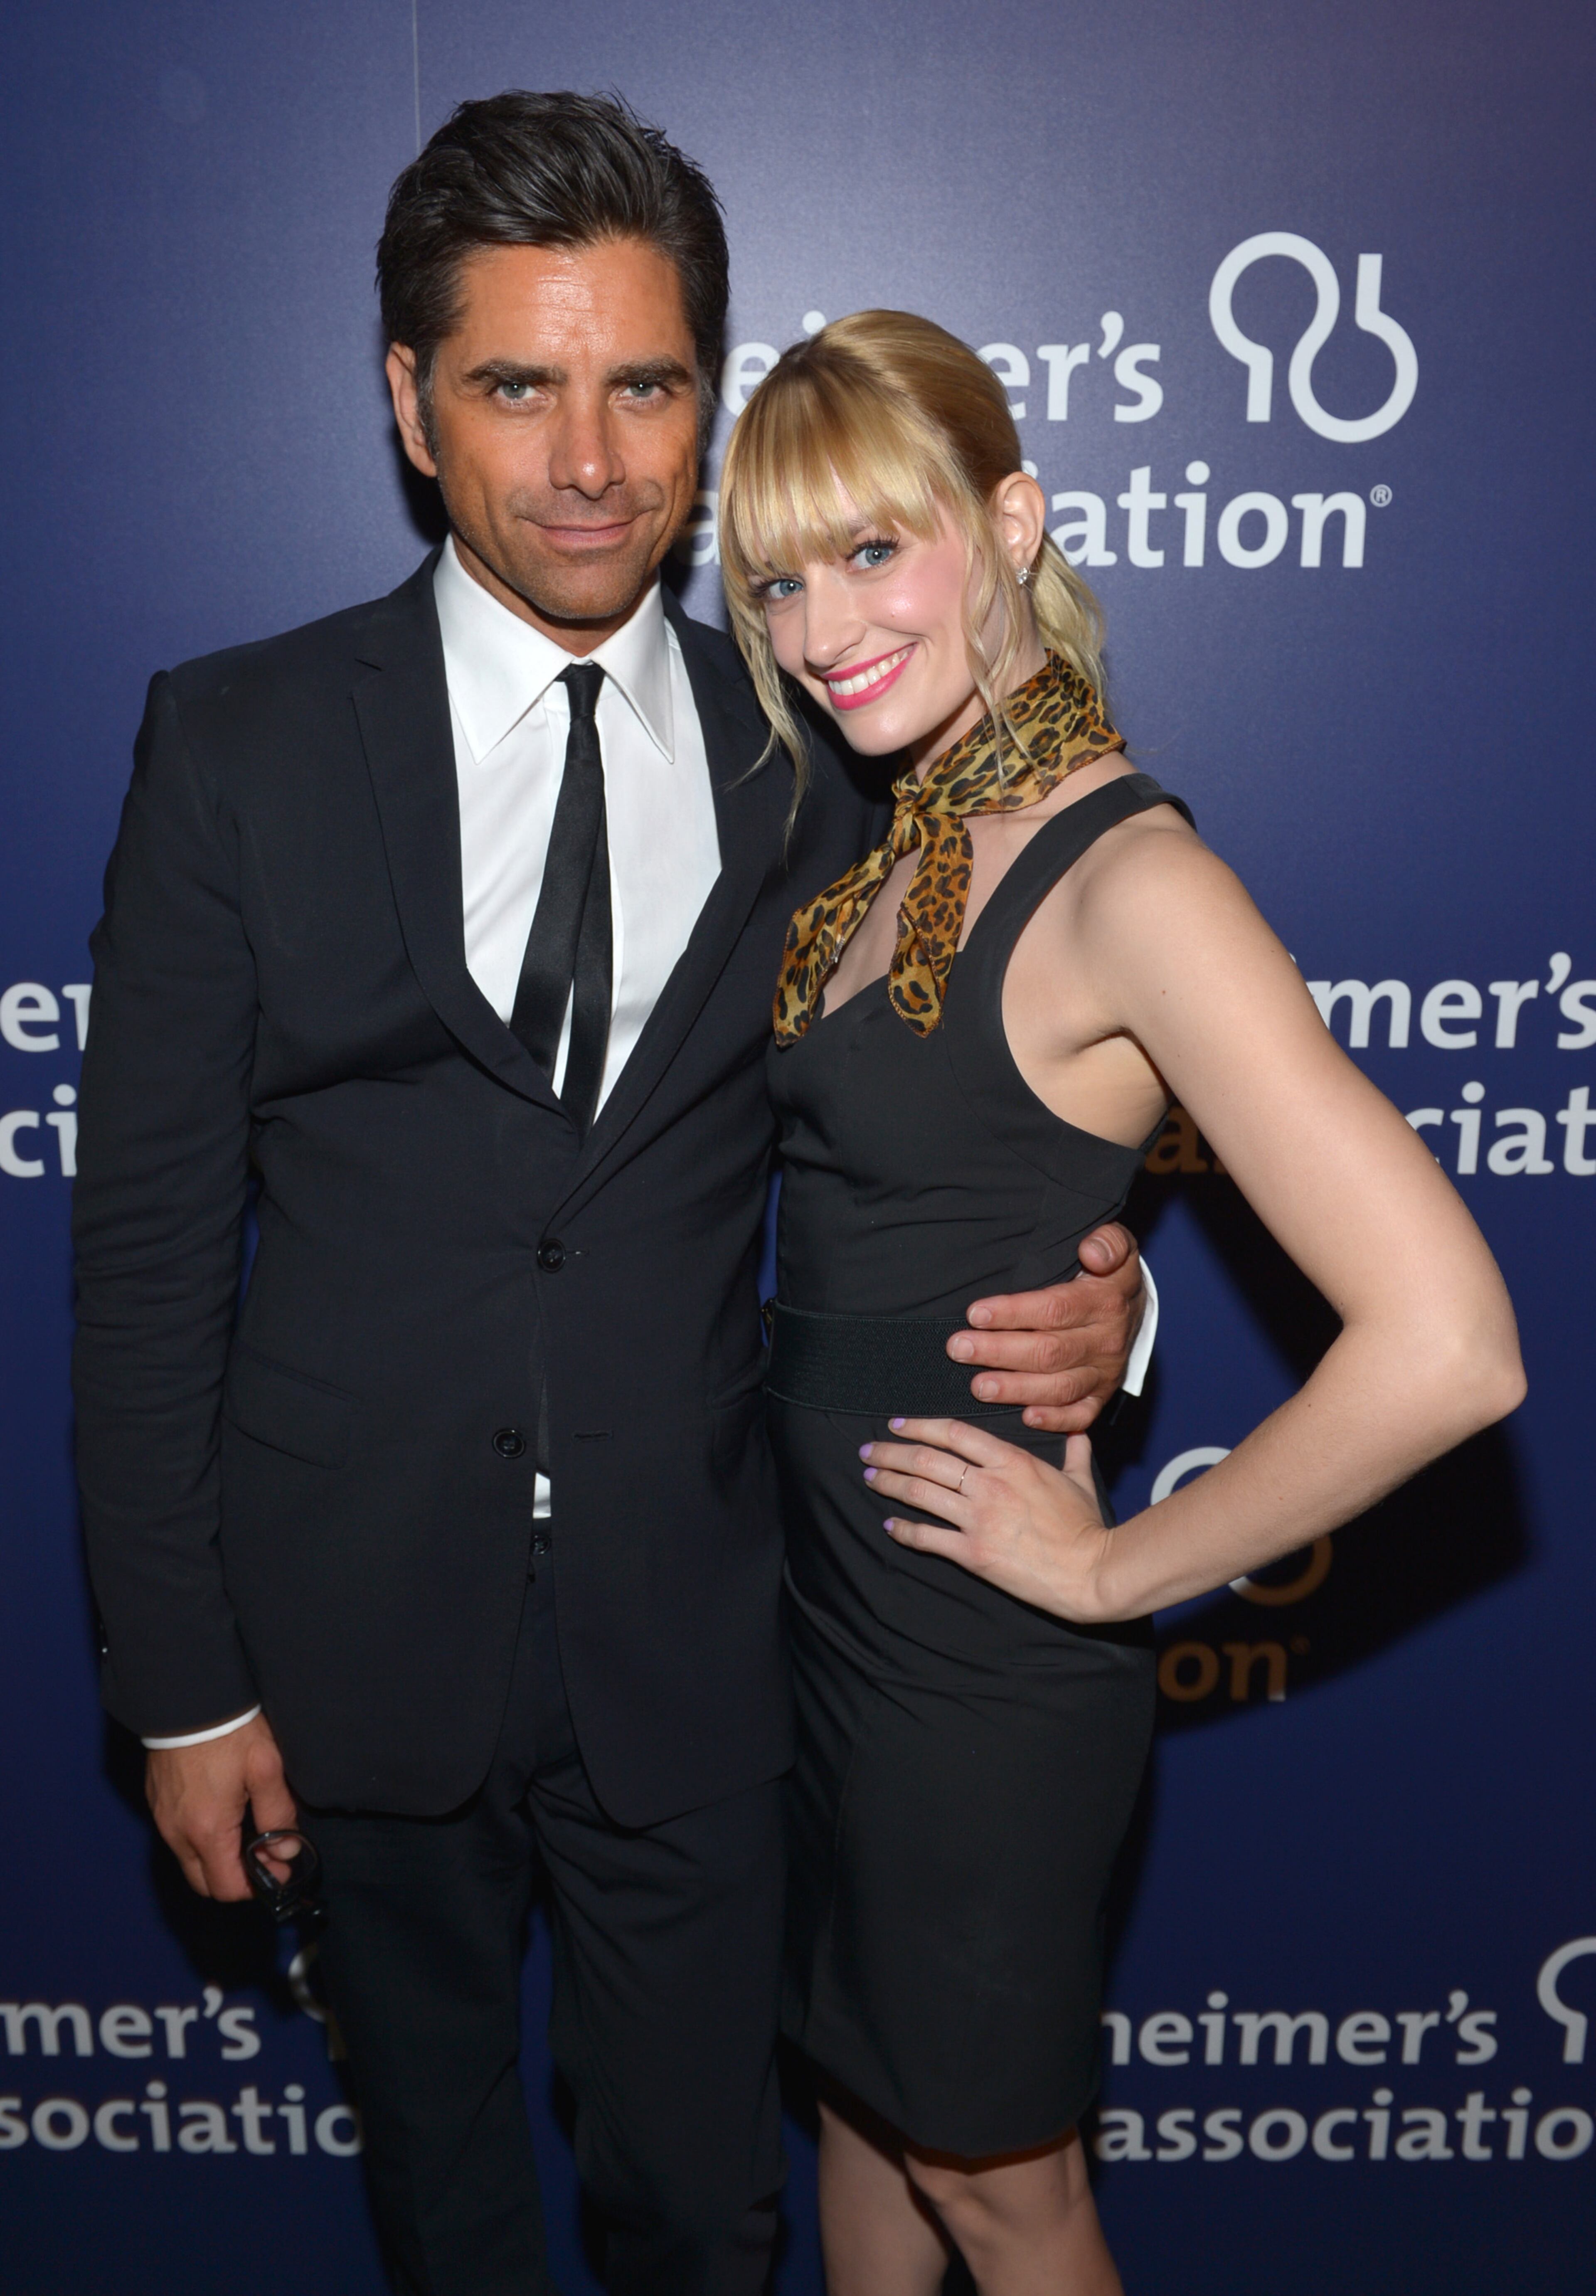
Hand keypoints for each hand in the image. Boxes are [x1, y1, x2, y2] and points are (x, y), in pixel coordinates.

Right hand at [145, 1713, 295, 1902]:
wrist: (188, 1697)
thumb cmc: (230, 1731)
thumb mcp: (267, 1768)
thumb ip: (278, 1814)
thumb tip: (286, 1850)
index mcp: (207, 1830)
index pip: (227, 1888)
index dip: (256, 1887)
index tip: (278, 1869)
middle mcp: (177, 1833)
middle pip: (204, 1883)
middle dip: (235, 1880)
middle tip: (264, 1856)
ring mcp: (162, 1819)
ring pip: (189, 1861)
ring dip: (217, 1859)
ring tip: (246, 1833)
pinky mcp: (156, 1802)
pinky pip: (177, 1837)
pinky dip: (200, 1840)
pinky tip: (222, 1814)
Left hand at [862, 1417, 1116, 1621]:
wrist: (1090, 1571)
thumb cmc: (1086, 1526)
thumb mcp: (1080, 1481)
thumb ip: (1074, 1453)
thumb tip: (1079, 1435)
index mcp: (1011, 1461)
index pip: (953, 1433)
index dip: (920, 1426)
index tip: (898, 1424)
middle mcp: (988, 1484)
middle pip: (926, 1459)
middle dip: (891, 1452)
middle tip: (869, 1450)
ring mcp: (978, 1518)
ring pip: (920, 1492)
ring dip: (889, 1483)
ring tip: (870, 1477)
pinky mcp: (973, 1553)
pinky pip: (927, 1537)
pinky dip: (903, 1530)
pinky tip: (890, 1526)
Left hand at [946, 1222, 1145, 1431]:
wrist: (1135, 1306)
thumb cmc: (1109, 1273)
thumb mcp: (1118, 1245)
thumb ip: (1108, 1242)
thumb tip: (1092, 1252)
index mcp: (1105, 1302)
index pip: (1054, 1309)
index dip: (1012, 1313)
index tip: (974, 1314)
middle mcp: (1106, 1341)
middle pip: (1048, 1351)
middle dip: (999, 1351)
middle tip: (958, 1349)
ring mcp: (1105, 1373)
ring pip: (1059, 1387)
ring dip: (1016, 1389)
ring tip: (977, 1386)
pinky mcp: (1102, 1395)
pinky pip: (1081, 1415)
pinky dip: (1055, 1421)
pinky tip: (1025, 1418)